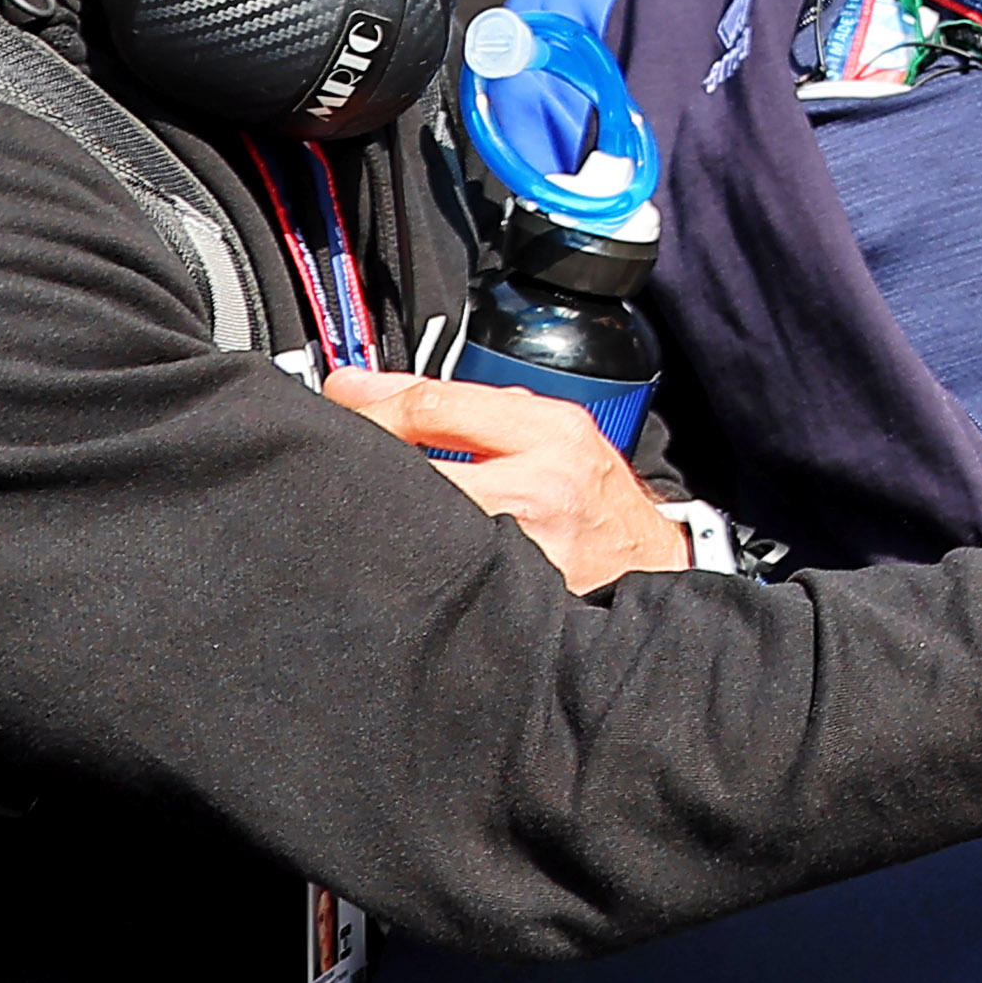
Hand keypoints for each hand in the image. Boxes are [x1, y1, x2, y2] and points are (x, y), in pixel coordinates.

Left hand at [325, 370, 691, 587]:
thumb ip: (474, 409)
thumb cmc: (600, 506)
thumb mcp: (556, 435)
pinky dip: (406, 548)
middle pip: (416, 458)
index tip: (338, 398)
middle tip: (334, 449)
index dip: (373, 401)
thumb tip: (373, 386)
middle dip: (364, 450)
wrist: (647, 572)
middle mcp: (538, 485)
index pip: (437, 403)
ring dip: (380, 500)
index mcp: (552, 432)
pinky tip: (394, 543)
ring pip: (420, 511)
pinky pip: (435, 563)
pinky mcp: (508, 596)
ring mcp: (520, 546)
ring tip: (362, 495)